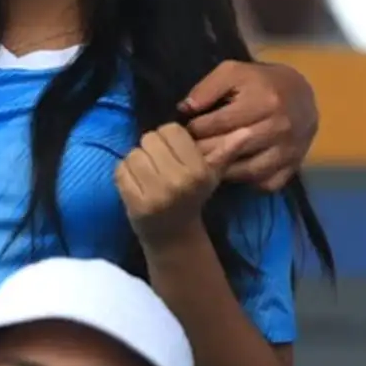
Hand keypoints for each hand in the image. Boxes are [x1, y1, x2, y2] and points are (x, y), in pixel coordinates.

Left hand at [115, 123, 220, 248]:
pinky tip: (136, 184)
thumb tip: (246, 131)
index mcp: (198, 171)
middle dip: (152, 148)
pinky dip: (125, 174)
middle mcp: (178, 182)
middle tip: (159, 164)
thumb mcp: (211, 176)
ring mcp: (156, 194)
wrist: (173, 235)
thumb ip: (225, 152)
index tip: (173, 152)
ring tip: (147, 174)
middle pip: (150, 138)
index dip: (169, 138)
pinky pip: (120, 171)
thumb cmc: (192, 199)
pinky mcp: (136, 204)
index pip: (171, 130)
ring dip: (137, 160)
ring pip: (134, 153)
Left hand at [180, 60, 316, 191]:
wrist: (301, 94)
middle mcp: (280, 128)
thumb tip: (184, 109)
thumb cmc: (260, 81)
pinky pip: (267, 183)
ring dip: (223, 170)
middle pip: (233, 148)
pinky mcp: (294, 165)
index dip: (196, 128)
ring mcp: (290, 150)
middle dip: (205, 151)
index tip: (186, 130)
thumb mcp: (233, 72)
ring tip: (206, 163)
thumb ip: (207, 88)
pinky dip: (248, 182)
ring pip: (249, 170)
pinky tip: (233, 171)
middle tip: (188, 151)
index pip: (220, 122)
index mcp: (265, 101)